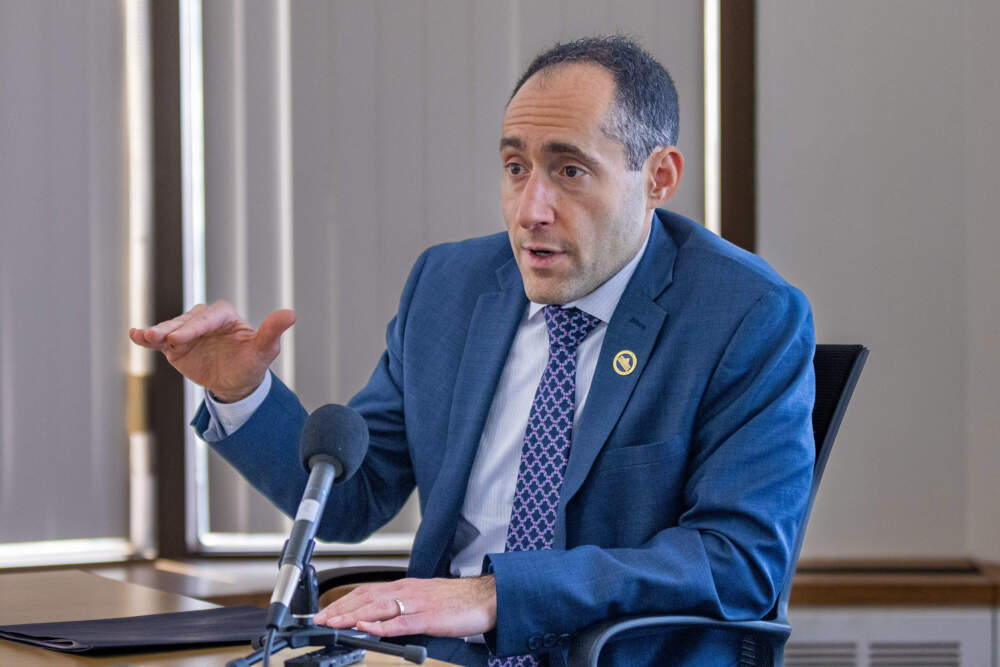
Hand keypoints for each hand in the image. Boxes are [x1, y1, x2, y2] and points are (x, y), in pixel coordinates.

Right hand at [128, 300, 294, 401]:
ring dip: (157, 332)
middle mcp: (204, 319)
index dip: (195, 327)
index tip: (180, 338)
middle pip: (186, 321)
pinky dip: (146, 337)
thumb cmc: (252, 364)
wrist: (236, 383)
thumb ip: (272, 332)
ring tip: (145, 336)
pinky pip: (159, 340)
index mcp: (225, 316)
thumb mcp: (264, 351)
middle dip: (173, 329)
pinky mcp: (175, 345)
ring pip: (170, 328)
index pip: (208, 317)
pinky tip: (134, 335)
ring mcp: (188, 331)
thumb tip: (291, 314)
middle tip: (158, 337)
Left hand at [313, 575, 496, 637]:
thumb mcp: (423, 600)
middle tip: (321, 619)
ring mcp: (417, 603)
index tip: (326, 611)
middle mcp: (407, 591)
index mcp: (405, 587)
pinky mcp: (429, 618)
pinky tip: (368, 627)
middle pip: (367, 597)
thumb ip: (401, 608)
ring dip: (354, 615)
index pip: (367, 591)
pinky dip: (382, 625)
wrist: (485, 598)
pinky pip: (402, 622)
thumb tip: (378, 620)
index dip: (344, 601)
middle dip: (341, 609)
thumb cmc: (456, 601)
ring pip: (379, 607)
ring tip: (334, 622)